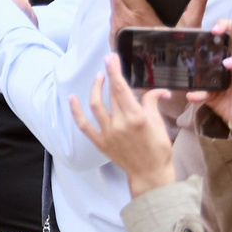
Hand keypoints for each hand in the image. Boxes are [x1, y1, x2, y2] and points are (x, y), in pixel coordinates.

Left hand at [69, 57, 176, 193]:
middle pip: (111, 95)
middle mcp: (120, 124)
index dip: (114, 71)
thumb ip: (152, 103)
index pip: (122, 89)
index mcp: (137, 117)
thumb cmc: (158, 149)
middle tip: (108, 63)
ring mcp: (108, 133)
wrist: (150, 173)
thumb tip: (157, 90)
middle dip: (109, 76)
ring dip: (95, 89)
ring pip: (95, 106)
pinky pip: (83, 125)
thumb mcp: (159, 123)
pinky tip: (72, 98)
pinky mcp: (100, 142)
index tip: (110, 58)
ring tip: (98, 78)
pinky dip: (76, 111)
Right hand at [196, 19, 231, 123]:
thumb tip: (227, 61)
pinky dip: (196, 93)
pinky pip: (198, 91)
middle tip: (197, 43)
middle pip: (211, 46)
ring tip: (191, 72)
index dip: (224, 26)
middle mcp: (224, 62)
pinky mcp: (208, 93)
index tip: (216, 30)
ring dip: (193, 68)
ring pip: (200, 67)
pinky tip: (193, 95)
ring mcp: (214, 77)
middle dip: (202, 42)